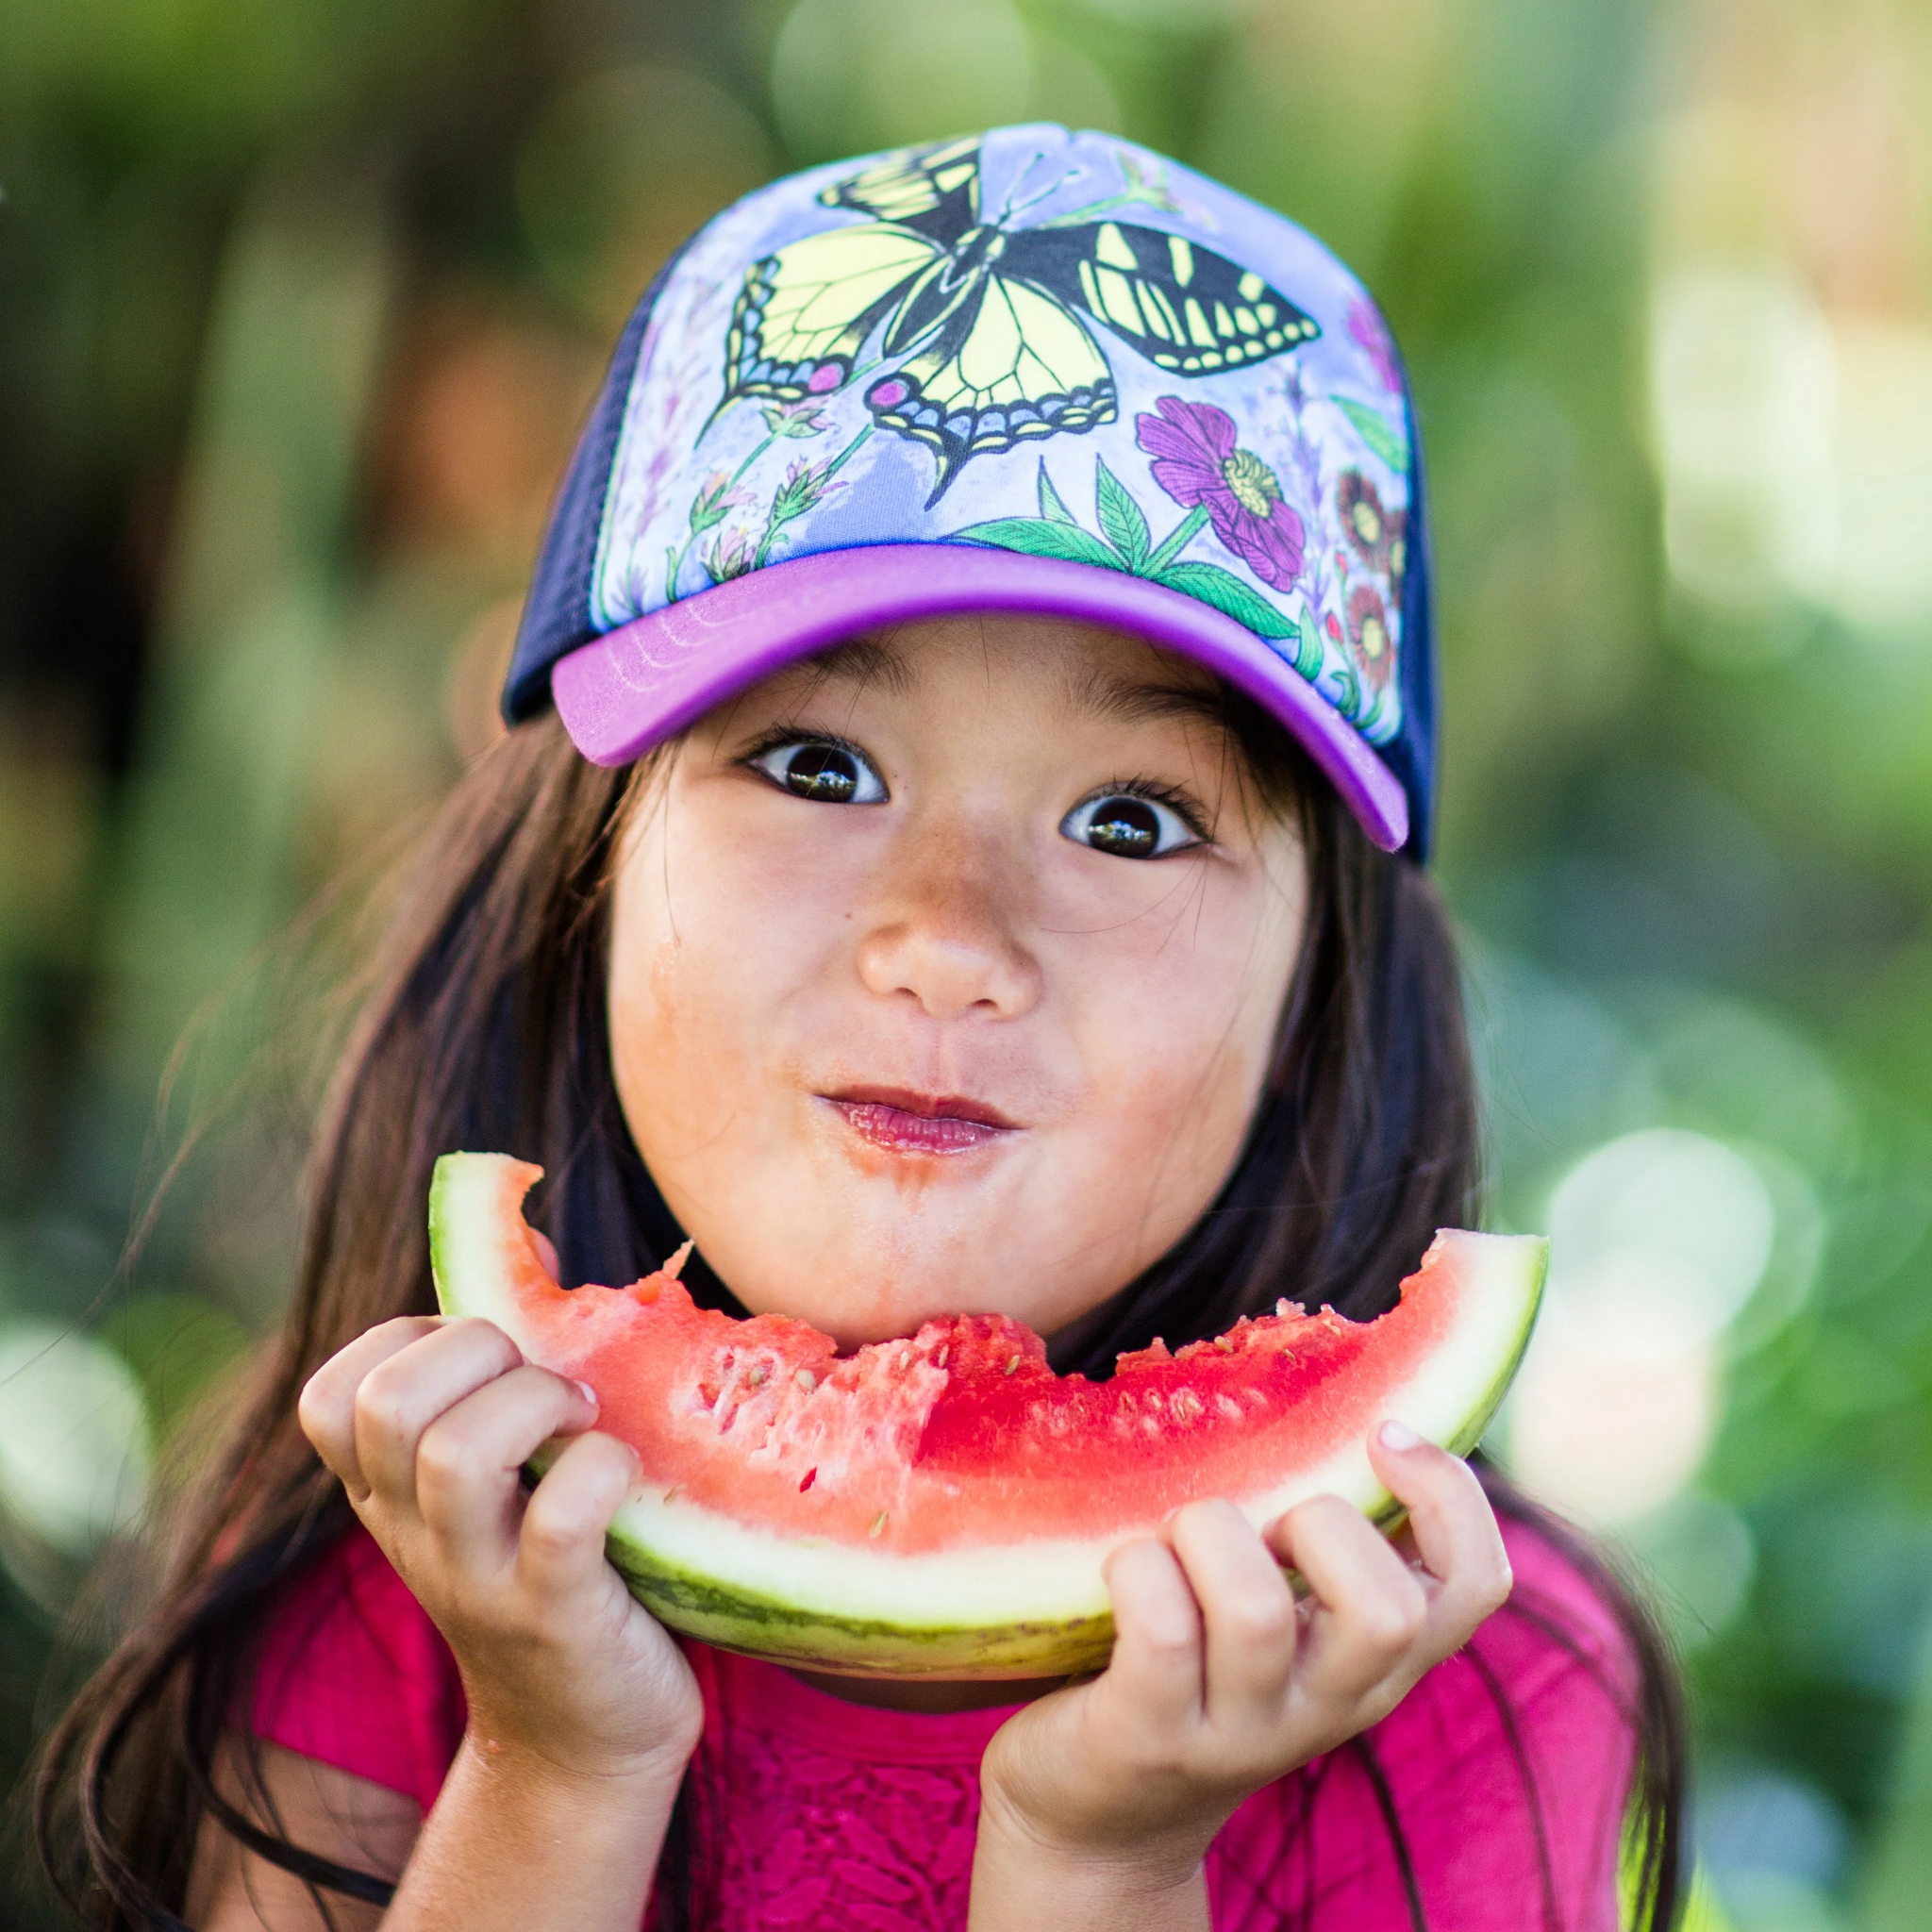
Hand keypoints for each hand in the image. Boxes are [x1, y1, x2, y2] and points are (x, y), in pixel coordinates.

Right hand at [298, 1316, 702, 1793]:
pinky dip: (600, 1470)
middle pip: (387, 1403)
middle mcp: (415, 1535)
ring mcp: (478, 1580)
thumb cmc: (561, 1573)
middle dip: (474, 1356)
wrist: (585, 1743)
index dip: (406, 1341)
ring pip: (452, 1452)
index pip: (332, 1391)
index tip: (481, 1362)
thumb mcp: (505, 1478)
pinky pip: (561, 1519)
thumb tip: (538, 1238)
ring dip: (533, 1405)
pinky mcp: (556, 1616)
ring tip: (582, 1421)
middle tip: (545, 1387)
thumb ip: (508, 1368)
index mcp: (391, 1494)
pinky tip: (623, 1476)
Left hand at [974, 1426, 1511, 1902]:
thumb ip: (1324, 1543)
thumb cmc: (1198, 1669)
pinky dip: (1135, 1568)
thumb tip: (1344, 1392)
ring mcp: (1239, 1732)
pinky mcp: (1148, 1738)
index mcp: (1378, 1664)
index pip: (1477, 1586)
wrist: (1103, 1819)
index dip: (1449, 1495)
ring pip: (1255, 1611)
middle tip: (1259, 1521)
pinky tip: (1122, 1569)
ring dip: (1205, 1535)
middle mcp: (1329, 1706)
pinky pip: (1157, 1629)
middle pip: (1386, 1610)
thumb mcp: (1287, 1618)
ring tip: (1175, 1541)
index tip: (1382, 1434)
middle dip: (1317, 1523)